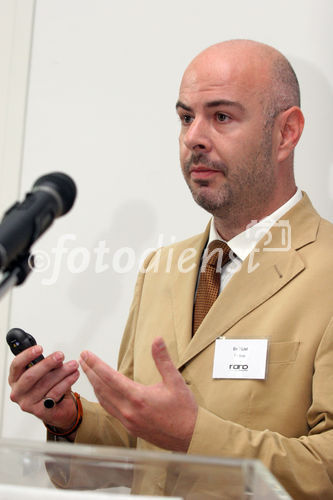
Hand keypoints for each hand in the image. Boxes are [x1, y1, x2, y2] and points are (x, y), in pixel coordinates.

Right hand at [8, 345, 79, 429]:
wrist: (58, 408)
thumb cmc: (48, 388)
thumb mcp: (45, 373)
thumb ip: (47, 365)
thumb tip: (56, 359)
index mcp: (15, 379)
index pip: (16, 365)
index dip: (27, 355)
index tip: (39, 348)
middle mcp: (18, 392)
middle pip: (30, 375)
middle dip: (47, 363)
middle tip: (60, 355)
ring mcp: (27, 403)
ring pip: (45, 384)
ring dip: (62, 372)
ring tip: (73, 365)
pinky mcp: (40, 411)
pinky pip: (55, 393)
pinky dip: (67, 382)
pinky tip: (74, 375)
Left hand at [79, 337, 197, 451]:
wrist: (190, 437)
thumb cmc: (184, 410)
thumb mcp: (175, 381)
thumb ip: (163, 360)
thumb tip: (157, 340)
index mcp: (138, 397)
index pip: (110, 377)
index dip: (96, 364)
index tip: (87, 354)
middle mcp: (129, 410)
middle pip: (102, 388)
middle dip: (90, 371)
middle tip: (81, 358)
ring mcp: (128, 420)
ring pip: (103, 400)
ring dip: (93, 384)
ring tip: (87, 372)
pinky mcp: (130, 427)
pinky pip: (110, 410)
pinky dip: (101, 397)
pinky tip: (101, 392)